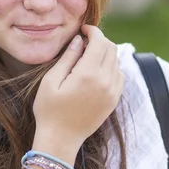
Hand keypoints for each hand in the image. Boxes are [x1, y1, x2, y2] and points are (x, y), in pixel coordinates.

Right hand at [33, 25, 123, 156]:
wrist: (60, 140)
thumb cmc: (49, 110)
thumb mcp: (50, 81)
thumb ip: (67, 58)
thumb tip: (79, 40)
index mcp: (88, 74)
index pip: (100, 42)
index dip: (93, 31)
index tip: (83, 29)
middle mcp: (105, 82)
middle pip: (111, 48)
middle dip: (99, 40)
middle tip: (84, 42)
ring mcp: (112, 92)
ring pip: (117, 61)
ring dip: (105, 53)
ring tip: (88, 57)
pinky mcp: (114, 101)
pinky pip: (119, 76)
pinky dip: (111, 68)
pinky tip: (96, 72)